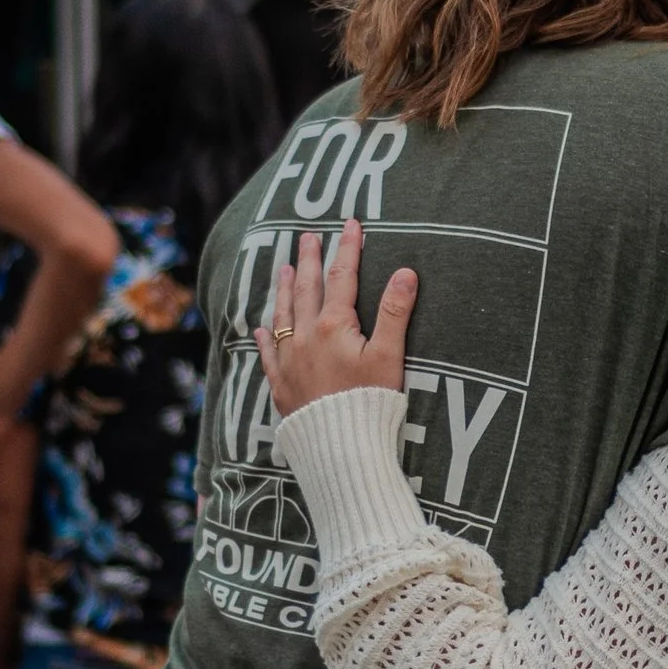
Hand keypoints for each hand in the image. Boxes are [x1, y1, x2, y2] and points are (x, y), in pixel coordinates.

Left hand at [256, 219, 417, 417]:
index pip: (343, 276)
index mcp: (334, 326)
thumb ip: (395, 312)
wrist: (339, 445)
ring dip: (284, 289)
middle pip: (306, 289)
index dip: (348, 248)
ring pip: (283, 315)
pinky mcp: (282, 386)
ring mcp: (289, 361)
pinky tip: (262, 327)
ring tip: (283, 268)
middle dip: (308, 260)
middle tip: (307, 236)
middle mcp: (306, 337)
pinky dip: (265, 337)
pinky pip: (268, 353)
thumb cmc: (370, 402)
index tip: (351, 223)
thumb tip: (405, 272)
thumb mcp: (390, 356)